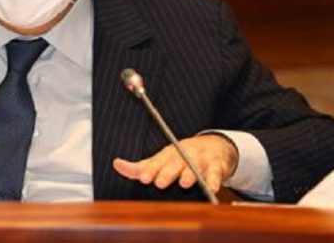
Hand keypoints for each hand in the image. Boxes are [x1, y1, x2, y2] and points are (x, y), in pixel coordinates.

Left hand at [112, 134, 238, 192]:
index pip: (157, 162)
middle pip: (175, 163)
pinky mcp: (217, 166)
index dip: (150, 170)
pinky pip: (216, 173)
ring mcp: (200, 159)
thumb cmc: (181, 158)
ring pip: (195, 167)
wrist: (213, 146)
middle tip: (160, 182)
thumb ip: (140, 167)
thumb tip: (116, 164)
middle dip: (167, 172)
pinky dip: (214, 180)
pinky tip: (212, 188)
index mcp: (167, 155)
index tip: (143, 178)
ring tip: (185, 182)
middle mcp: (183, 155)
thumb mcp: (160, 161)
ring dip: (190, 174)